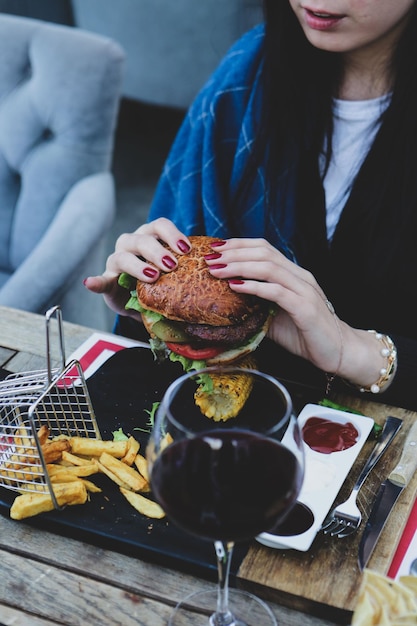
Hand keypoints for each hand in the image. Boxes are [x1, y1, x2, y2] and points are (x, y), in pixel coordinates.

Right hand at [84, 218, 190, 316]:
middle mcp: (132, 243)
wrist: (142, 302)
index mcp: (150, 236)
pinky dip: (95, 282)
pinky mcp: (107, 280)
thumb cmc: (164, 281)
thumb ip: (189, 267)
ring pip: (123, 255)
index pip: (159, 225)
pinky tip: (91, 283)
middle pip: (143, 239)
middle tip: (172, 265)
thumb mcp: (177, 271)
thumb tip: (215, 265)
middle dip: (158, 250)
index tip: (186, 248)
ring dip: (138, 265)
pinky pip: (100, 280)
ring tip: (153, 276)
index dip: (172, 234)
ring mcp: (117, 261)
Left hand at [204, 238, 384, 385]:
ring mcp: (304, 290)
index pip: (263, 248)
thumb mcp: (274, 317)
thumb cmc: (305, 335)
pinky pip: (277, 292)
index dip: (238, 244)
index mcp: (292, 274)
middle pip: (263, 252)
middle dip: (233, 252)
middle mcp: (299, 276)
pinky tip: (236, 286)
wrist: (338, 352)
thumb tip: (224, 304)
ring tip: (217, 270)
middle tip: (210, 258)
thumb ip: (255, 306)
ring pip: (269, 267)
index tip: (215, 248)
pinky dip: (254, 286)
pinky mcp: (305, 307)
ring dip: (239, 266)